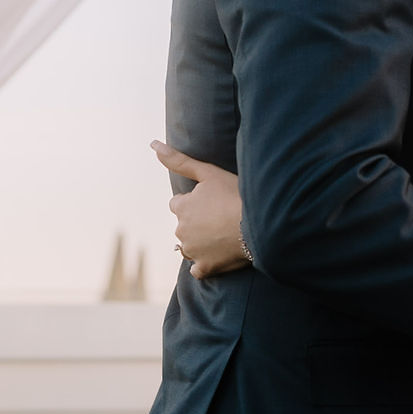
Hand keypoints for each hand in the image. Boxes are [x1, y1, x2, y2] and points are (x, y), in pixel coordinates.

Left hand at [151, 140, 250, 278]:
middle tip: (222, 216)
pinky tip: (219, 255)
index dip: (195, 202)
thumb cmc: (235, 194)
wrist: (259, 223)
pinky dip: (206, 263)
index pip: (178, 204)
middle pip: (184, 225)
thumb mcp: (208, 172)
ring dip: (201, 242)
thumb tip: (153, 144)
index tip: (212, 201)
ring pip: (189, 247)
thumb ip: (179, 160)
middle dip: (197, 222)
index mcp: (181, 208)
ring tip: (224, 234)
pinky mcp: (204, 268)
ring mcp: (192, 251)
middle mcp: (181, 231)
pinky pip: (198, 269)